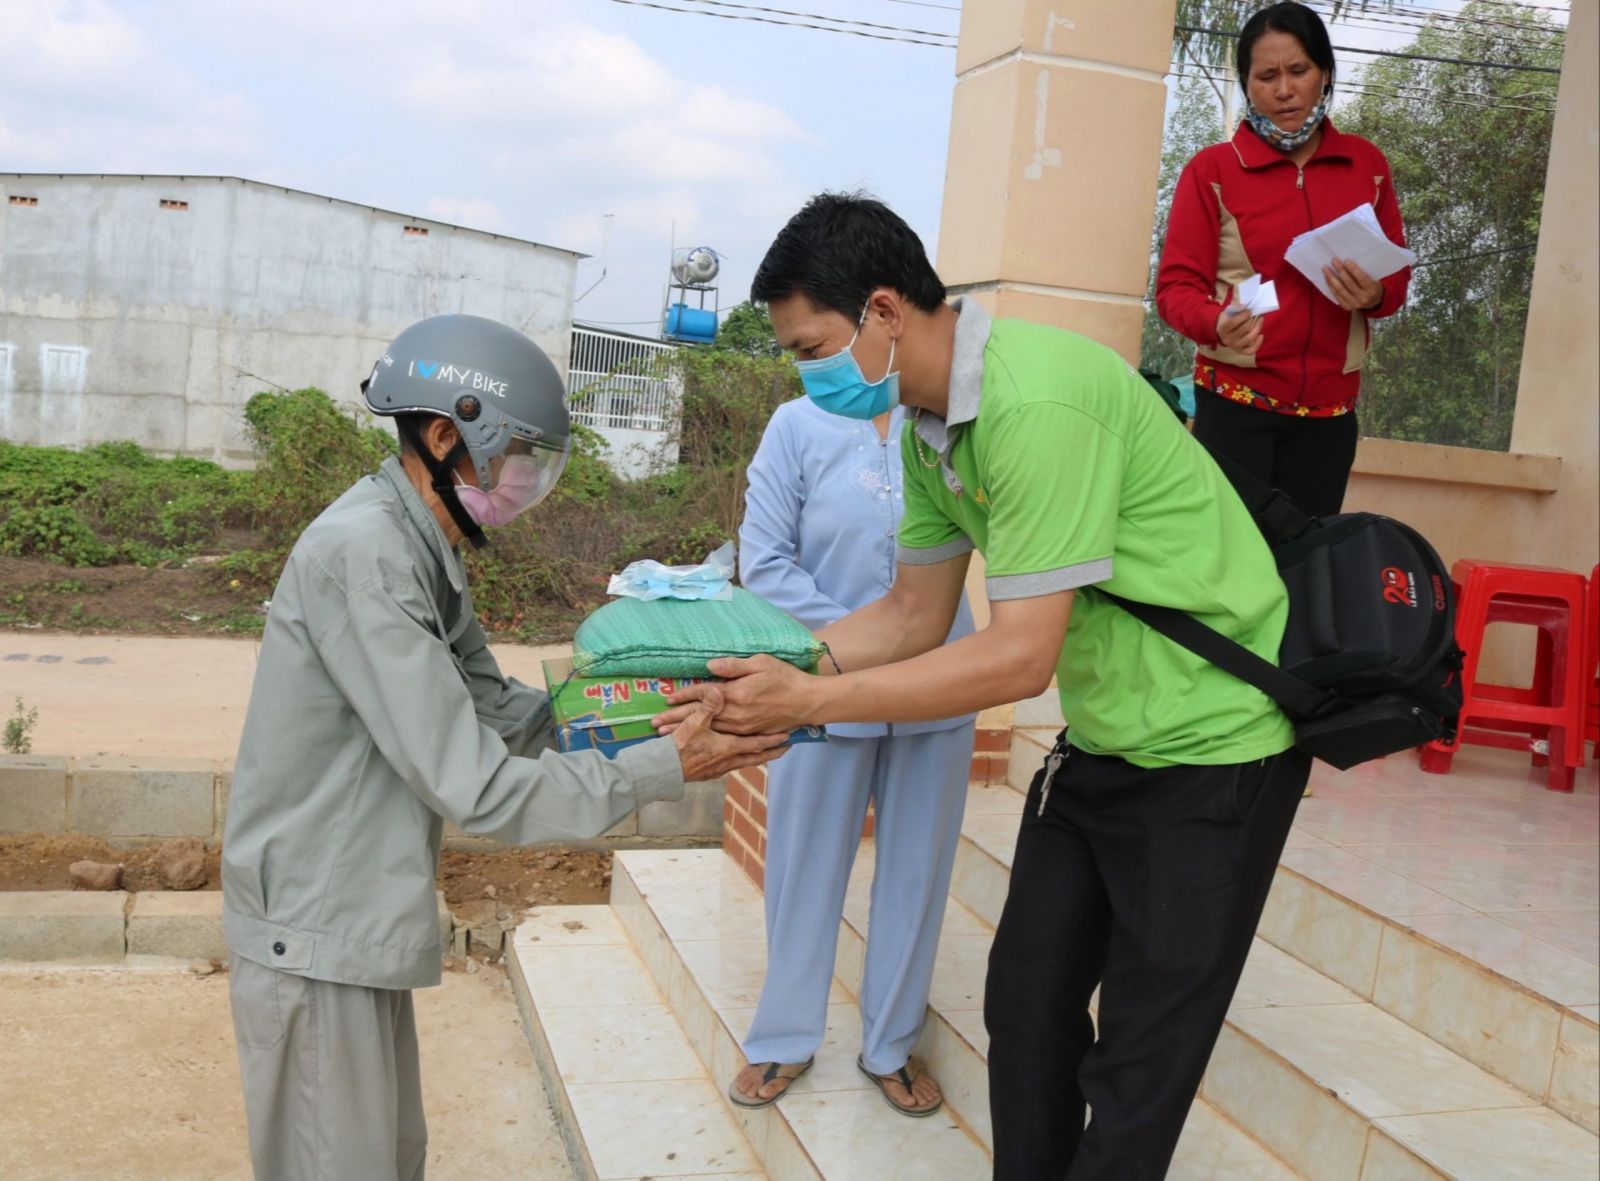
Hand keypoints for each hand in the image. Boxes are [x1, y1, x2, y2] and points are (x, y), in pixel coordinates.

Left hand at [653, 654, 820, 736]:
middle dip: (675, 721)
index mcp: (735, 694)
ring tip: (668, 736)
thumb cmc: (785, 678)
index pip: (702, 694)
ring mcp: (742, 727)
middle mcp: (735, 714)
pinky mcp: (749, 734)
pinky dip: (706, 739)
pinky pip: (722, 737)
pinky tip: (696, 742)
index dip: (683, 696)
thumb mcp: (760, 663)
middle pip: (699, 717)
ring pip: (707, 730)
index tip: (666, 700)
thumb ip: (733, 666)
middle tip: (654, 726)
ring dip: (687, 732)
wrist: (806, 702)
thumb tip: (708, 667)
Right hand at [668, 702, 789, 780]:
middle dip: (771, 752)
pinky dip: (742, 761)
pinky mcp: (711, 773)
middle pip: (756, 757)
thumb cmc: (680, 746)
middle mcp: (729, 760)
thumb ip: (709, 705)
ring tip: (767, 752)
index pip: (757, 743)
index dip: (772, 740)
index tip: (787, 736)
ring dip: (757, 757)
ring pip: (745, 762)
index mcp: (729, 746)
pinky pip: (733, 766)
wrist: (664, 771)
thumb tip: (719, 688)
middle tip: (785, 748)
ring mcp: (720, 768)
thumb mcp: (694, 721)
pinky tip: (740, 758)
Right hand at [1215, 305, 1263, 354]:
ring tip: (1260, 320)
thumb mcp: (1227, 312)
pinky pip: (1251, 350)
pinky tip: (1261, 335)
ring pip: (1250, 338)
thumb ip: (1235, 308)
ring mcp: (1234, 346)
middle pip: (1245, 328)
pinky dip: (1258, 344)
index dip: (1244, 315)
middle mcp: (1228, 339)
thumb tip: (1245, 306)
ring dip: (1258, 327)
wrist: (1221, 332)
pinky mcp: (1240, 350)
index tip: (1249, 311)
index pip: (1234, 322)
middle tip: (1256, 314)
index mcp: (1222, 328)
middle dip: (1252, 319)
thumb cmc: (1227, 319)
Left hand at [1323, 257, 1383, 311]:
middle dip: (1340, 271)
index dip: (1354, 270)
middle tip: (1334, 261)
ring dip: (1331, 278)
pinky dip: (1331, 286)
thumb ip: (1364, 273)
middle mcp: (1363, 298)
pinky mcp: (1347, 306)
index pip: (1362, 279)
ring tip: (1326, 269)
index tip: (1346, 261)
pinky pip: (1337, 295)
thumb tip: (1348, 261)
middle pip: (1349, 283)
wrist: (1374, 302)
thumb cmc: (1373, 286)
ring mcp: (1354, 304)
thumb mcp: (1374, 279)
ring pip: (1340, 290)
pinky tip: (1327, 278)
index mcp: (1372, 289)